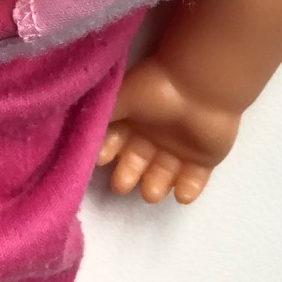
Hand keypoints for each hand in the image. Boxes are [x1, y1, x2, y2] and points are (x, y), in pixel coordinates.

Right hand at [99, 56, 240, 204]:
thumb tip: (78, 135)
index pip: (114, 143)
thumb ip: (99, 118)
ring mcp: (178, 148)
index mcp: (132, 118)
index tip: (103, 159)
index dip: (106, 153)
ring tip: (152, 190)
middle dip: (127, 176)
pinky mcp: (203, 159)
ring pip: (162, 176)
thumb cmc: (154, 91)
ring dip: (155, 187)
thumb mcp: (118, 99)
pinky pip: (194, 181)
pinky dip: (187, 191)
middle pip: (135, 163)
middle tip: (124, 183)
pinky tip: (181, 193)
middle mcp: (152, 135)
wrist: (198, 87)